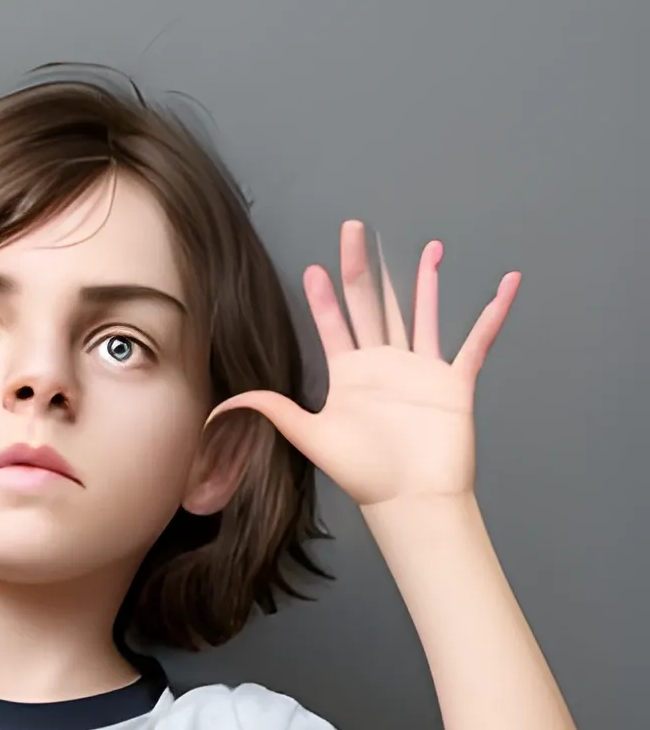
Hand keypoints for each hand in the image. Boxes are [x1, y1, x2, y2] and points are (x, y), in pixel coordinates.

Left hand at [212, 220, 518, 507]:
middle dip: (362, 267)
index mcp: (350, 374)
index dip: (324, 298)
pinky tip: (506, 285)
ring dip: (423, 281)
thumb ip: (273, 410)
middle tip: (354, 229)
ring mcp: (421, 370)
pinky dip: (493, 313)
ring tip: (427, 246)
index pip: (334, 324)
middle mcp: (384, 364)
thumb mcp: (309, 436)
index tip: (314, 268)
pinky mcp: (455, 382)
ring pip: (422, 313)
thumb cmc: (363, 473)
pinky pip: (477, 341)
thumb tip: (224, 403)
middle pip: (373, 304)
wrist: (409, 500)